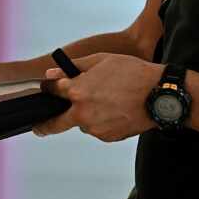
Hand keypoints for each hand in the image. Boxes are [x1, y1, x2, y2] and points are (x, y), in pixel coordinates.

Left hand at [34, 53, 161, 142]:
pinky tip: (116, 110)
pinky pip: (97, 129)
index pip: (52, 91)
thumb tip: (51, 74)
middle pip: (56, 123)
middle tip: (39, 127)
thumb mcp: (102, 60)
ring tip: (108, 101)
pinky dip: (101, 121)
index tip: (47, 89)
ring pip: (82, 123)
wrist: (160, 95)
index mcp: (78, 92)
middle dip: (45, 125)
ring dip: (86, 115)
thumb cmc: (133, 73)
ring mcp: (95, 128)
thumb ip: (73, 67)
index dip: (48, 88)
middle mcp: (83, 113)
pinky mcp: (107, 137)